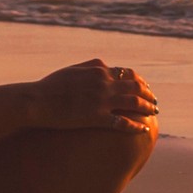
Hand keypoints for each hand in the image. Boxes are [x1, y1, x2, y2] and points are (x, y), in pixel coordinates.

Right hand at [29, 60, 156, 130]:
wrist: (37, 101)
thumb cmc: (50, 86)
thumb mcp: (72, 69)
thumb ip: (91, 65)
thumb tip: (104, 63)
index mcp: (99, 71)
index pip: (128, 74)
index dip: (140, 82)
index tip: (146, 88)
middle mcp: (104, 84)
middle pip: (135, 88)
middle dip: (148, 95)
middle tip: (155, 102)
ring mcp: (101, 101)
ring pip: (133, 103)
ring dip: (147, 108)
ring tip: (154, 113)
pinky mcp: (96, 118)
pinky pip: (122, 122)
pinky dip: (135, 126)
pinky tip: (143, 129)